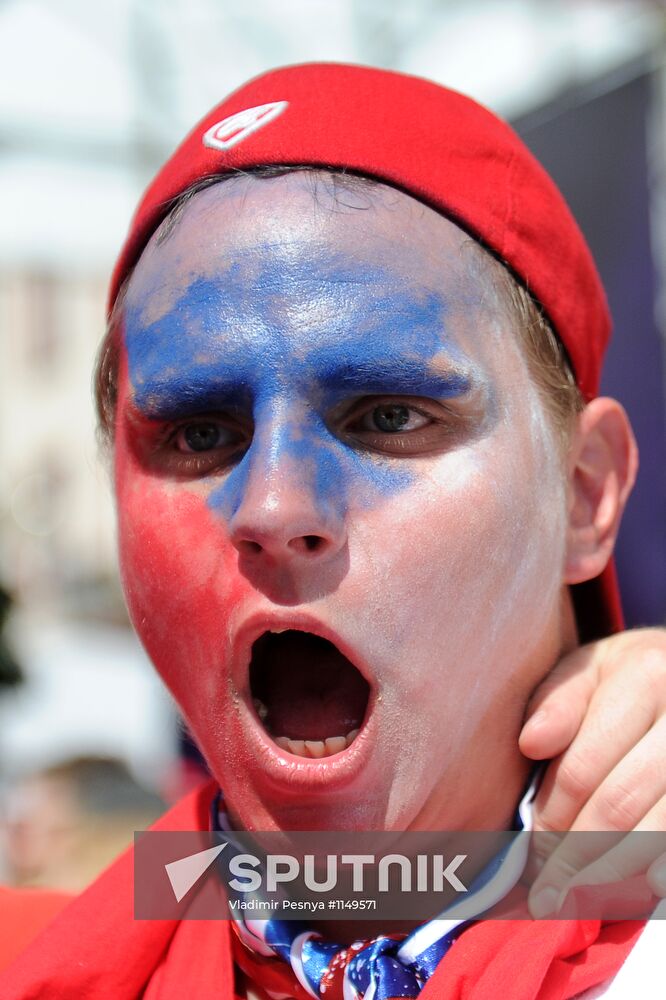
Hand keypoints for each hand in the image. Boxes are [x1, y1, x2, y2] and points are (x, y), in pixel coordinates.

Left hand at [519, 628, 665, 916]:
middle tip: (548, 893)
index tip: (532, 851)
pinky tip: (645, 890)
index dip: (552, 817)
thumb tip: (531, 743)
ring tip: (578, 903)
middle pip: (619, 804)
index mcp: (644, 678)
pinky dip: (663, 867)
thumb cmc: (624, 677)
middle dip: (577, 856)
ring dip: (614, 874)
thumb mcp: (586, 670)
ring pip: (657, 828)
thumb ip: (556, 703)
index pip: (583, 767)